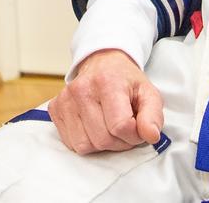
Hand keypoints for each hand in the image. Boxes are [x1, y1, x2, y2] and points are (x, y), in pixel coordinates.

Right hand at [47, 49, 163, 153]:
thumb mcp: (148, 93)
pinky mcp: (55, 108)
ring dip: (101, 144)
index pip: (121, 126)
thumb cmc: (126, 81)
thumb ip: (153, 115)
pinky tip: (93, 126)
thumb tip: (150, 135)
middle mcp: (82, 88)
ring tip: (108, 126)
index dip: (134, 135)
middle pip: (103, 139)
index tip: (136, 127)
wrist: (102, 63)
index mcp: (108, 81)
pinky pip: (71, 143)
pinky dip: (86, 141)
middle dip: (118, 142)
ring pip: (85, 145)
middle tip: (124, 128)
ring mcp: (66, 98)